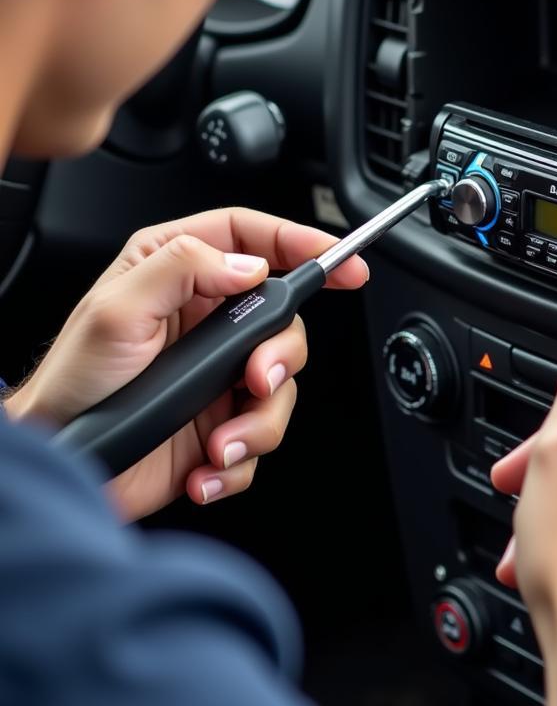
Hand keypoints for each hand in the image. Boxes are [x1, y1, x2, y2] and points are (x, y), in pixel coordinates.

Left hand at [7, 208, 367, 521]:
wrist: (65, 464)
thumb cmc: (73, 383)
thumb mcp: (116, 310)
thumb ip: (183, 267)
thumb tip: (250, 265)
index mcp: (179, 272)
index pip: (254, 239)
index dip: (302, 243)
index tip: (342, 264)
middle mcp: (206, 319)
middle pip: (284, 318)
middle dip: (281, 357)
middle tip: (256, 380)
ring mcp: (218, 373)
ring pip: (282, 385)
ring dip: (259, 423)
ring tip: (219, 442)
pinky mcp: (223, 422)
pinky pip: (262, 437)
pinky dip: (240, 459)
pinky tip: (203, 466)